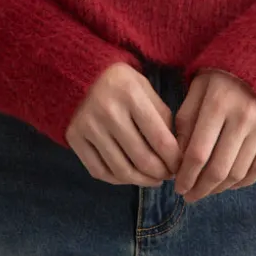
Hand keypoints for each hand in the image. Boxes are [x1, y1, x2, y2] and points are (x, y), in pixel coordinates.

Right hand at [66, 62, 181, 185]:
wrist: (80, 73)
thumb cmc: (121, 83)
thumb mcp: (146, 89)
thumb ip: (162, 117)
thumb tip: (175, 154)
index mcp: (131, 95)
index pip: (160, 140)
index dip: (174, 160)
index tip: (180, 166)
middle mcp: (108, 111)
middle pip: (142, 159)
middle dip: (160, 174)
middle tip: (167, 175)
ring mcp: (88, 126)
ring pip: (121, 170)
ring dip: (142, 181)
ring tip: (152, 180)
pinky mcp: (74, 137)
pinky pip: (99, 171)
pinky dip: (118, 180)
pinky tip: (129, 176)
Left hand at [173, 69, 255, 202]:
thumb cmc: (223, 75)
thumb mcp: (198, 87)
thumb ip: (185, 120)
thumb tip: (177, 158)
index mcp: (218, 103)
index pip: (197, 152)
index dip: (186, 175)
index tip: (177, 186)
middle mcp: (243, 118)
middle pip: (218, 168)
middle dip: (200, 189)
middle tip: (189, 196)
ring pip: (238, 173)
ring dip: (219, 189)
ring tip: (205, 191)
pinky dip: (242, 183)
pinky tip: (228, 184)